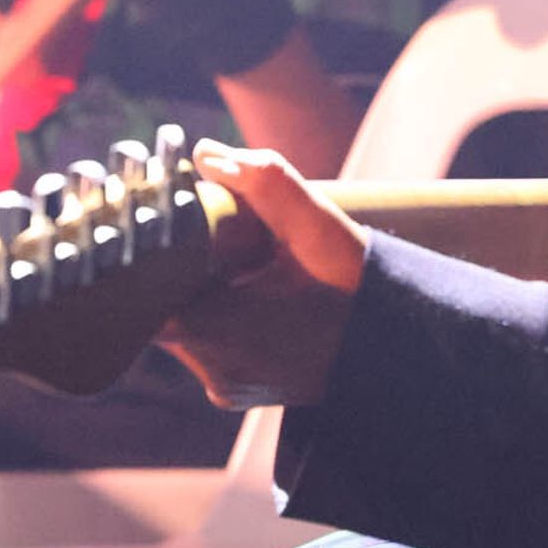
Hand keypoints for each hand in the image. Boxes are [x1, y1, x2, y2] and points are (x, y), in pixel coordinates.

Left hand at [158, 140, 367, 408]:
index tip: (173, 224)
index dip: (156, 251)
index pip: (150, 287)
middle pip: (165, 303)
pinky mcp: (231, 392)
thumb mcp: (320, 228)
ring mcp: (223, 386)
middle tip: (222, 240)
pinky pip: (204, 344)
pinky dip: (217, 316)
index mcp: (222, 329)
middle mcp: (213, 368)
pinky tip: (250, 297)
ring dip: (201, 292)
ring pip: (183, 323)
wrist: (398, 351)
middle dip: (186, 267)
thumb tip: (208, 154)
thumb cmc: (359, 289)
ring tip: (241, 267)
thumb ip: (267, 184)